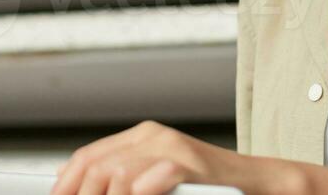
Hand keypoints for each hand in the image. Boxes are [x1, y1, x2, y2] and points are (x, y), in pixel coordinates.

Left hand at [51, 120, 286, 194]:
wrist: (261, 184)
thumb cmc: (211, 189)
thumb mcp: (159, 181)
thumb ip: (124, 179)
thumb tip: (76, 185)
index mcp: (143, 137)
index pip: (87, 158)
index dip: (66, 184)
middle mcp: (155, 136)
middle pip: (96, 167)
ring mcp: (174, 147)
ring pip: (117, 175)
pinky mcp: (191, 163)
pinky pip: (149, 181)